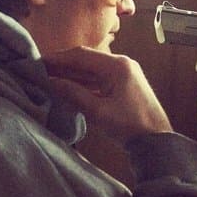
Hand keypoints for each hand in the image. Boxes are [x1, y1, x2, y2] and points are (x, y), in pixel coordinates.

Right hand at [41, 47, 171, 141]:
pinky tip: (66, 88)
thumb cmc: (131, 126)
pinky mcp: (124, 86)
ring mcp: (124, 75)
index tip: (38, 62)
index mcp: (118, 65)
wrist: (158, 141)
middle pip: (86, 60)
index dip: (58, 58)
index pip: (81, 55)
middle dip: (63, 66)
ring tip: (48, 79)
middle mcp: (122, 64)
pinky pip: (99, 80)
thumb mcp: (98, 111)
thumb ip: (73, 94)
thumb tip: (51, 82)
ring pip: (91, 70)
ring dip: (71, 75)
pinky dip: (82, 83)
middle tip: (39, 70)